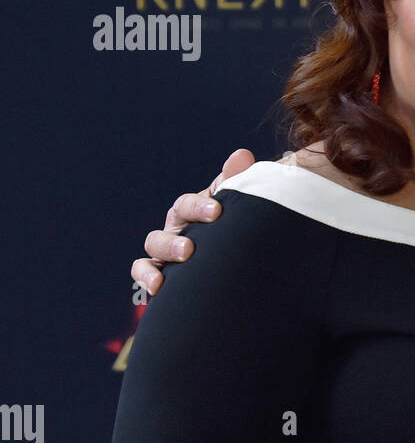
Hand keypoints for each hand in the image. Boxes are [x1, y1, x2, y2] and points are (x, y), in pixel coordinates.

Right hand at [130, 148, 255, 294]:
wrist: (237, 255)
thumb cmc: (233, 224)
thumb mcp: (235, 203)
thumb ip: (237, 181)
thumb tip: (242, 155)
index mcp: (192, 209)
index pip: (188, 204)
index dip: (199, 207)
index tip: (216, 212)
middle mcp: (176, 227)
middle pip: (166, 228)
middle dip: (176, 239)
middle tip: (190, 248)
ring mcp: (166, 250)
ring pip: (153, 247)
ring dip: (164, 254)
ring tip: (179, 263)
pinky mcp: (162, 272)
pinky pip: (143, 272)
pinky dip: (146, 276)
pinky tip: (156, 287)